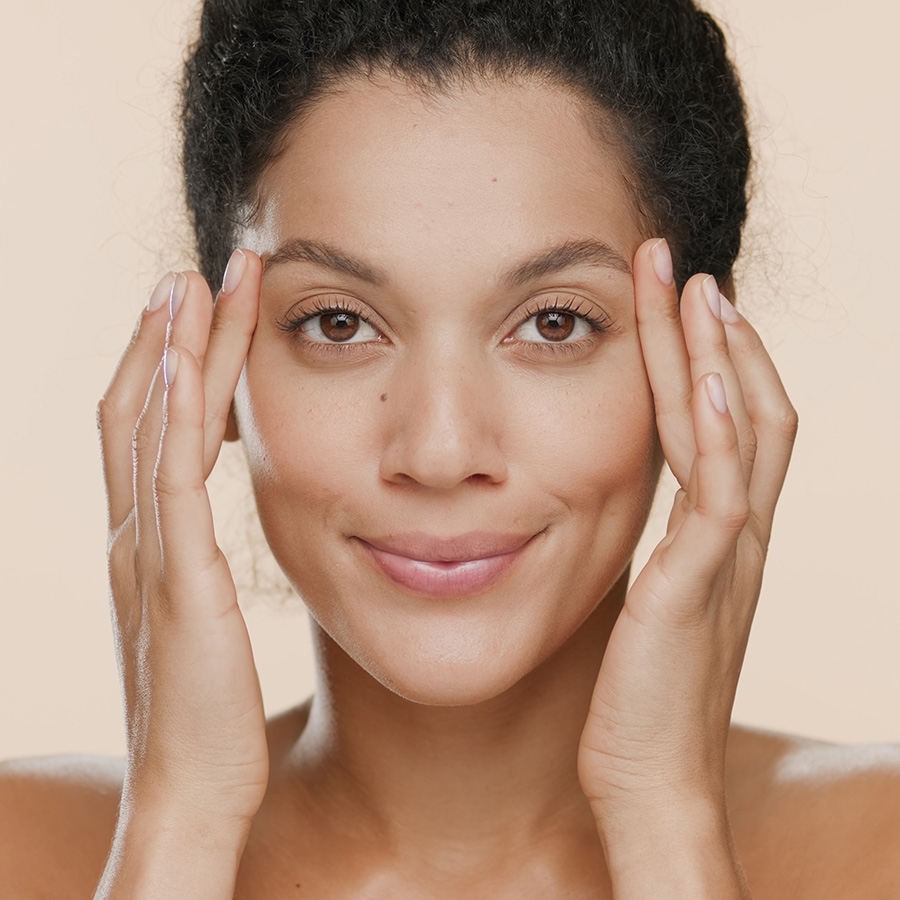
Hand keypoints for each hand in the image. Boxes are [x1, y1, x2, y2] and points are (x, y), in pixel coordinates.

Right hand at [97, 250, 266, 829]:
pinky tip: (180, 362)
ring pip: (150, 430)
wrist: (191, 789)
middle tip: (192, 272)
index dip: (164, 367)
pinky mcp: (177, 580)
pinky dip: (168, 417)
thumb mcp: (197, 621)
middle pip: (140, 411)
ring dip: (169, 352)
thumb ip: (193, 573)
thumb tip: (206, 544)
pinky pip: (168, 482)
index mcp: (144, 544)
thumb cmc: (205, 712)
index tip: (193, 310)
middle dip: (166, 337)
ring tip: (190, 284)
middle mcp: (134, 537)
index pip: (147, 432)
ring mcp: (148, 555)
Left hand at [577, 239, 796, 827]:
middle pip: (749, 411)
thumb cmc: (640, 700)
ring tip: (691, 289)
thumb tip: (630, 518)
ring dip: (716, 358)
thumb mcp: (652, 607)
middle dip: (717, 336)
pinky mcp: (694, 589)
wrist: (652, 784)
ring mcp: (725, 562)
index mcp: (723, 542)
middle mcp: (739, 541)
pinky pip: (717, 496)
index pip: (735, 428)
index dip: (716, 363)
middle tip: (684, 270)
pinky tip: (699, 377)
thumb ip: (657, 556)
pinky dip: (714, 432)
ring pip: (740, 435)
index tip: (683, 307)